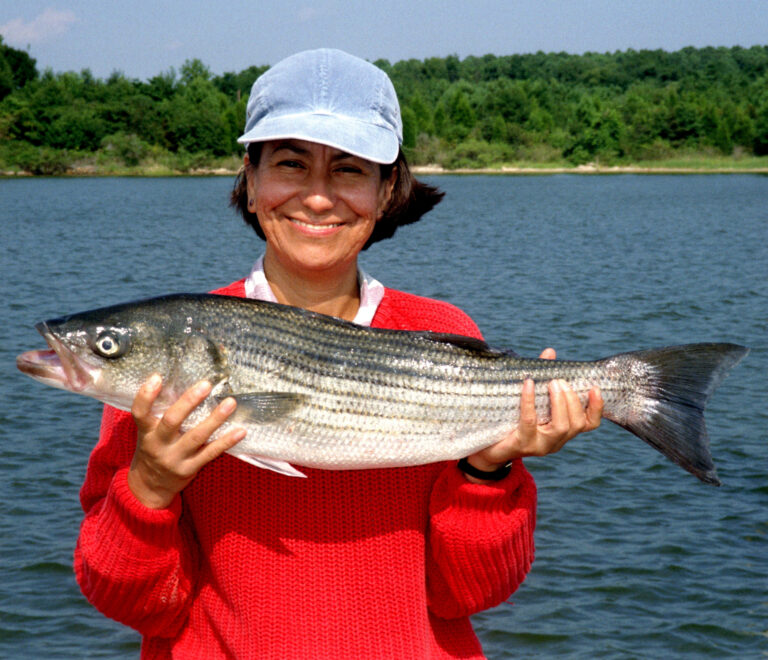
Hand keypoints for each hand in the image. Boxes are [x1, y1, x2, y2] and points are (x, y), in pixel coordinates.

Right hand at [127, 374, 245, 508]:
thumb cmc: (153, 449)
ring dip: (215, 419)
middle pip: (171, 421)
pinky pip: (210, 453)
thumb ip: (160, 413)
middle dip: (188, 402)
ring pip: (196, 437)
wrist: (149, 487)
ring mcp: (174, 458)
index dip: (146, 395)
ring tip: (230, 403)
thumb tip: (184, 382)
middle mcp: (158, 445)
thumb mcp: (149, 432)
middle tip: (206, 385)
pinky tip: (240, 431)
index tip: (157, 377)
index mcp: (146, 432)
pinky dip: (226, 441)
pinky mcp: (189, 469)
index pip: (139, 412)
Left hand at [464, 348, 603, 481]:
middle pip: (576, 423)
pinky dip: (530, 401)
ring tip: (553, 383)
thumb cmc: (512, 419)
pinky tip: (527, 385)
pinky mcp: (523, 445)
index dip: (597, 407)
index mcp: (563, 431)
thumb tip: (550, 352)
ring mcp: (541, 446)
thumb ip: (542, 376)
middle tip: (560, 381)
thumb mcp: (530, 398)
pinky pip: (530, 422)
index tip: (595, 388)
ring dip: (559, 402)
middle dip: (572, 399)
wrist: (487, 447)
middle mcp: (556, 441)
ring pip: (561, 427)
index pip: (589, 424)